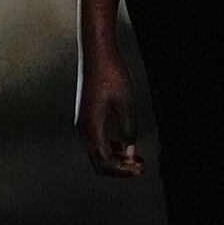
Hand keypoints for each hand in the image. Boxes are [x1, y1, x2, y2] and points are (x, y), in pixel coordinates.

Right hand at [76, 46, 145, 177]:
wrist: (96, 54)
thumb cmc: (111, 74)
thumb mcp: (126, 103)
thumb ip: (129, 130)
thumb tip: (130, 153)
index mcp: (91, 127)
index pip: (104, 162)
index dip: (123, 171)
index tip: (140, 169)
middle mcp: (83, 129)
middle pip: (98, 163)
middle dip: (119, 170)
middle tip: (140, 168)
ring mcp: (83, 124)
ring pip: (97, 154)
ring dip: (115, 160)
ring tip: (136, 159)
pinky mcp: (86, 118)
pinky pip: (97, 142)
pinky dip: (111, 149)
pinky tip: (126, 147)